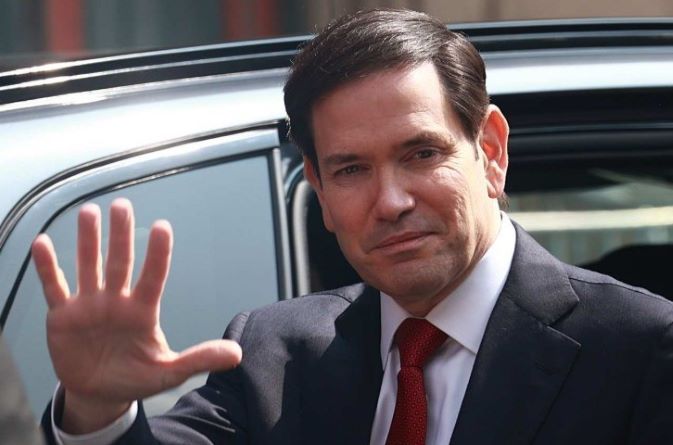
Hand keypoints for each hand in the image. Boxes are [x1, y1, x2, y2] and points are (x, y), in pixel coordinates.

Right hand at [32, 198, 241, 432]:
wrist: (99, 394)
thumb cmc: (136, 377)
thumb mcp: (169, 373)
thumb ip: (198, 359)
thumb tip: (237, 353)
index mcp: (143, 310)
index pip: (153, 277)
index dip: (157, 254)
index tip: (162, 227)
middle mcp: (117, 300)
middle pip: (119, 263)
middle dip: (119, 236)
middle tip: (122, 206)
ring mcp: (89, 305)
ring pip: (88, 266)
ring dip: (87, 241)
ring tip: (88, 212)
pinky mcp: (63, 315)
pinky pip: (54, 286)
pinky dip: (47, 267)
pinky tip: (42, 243)